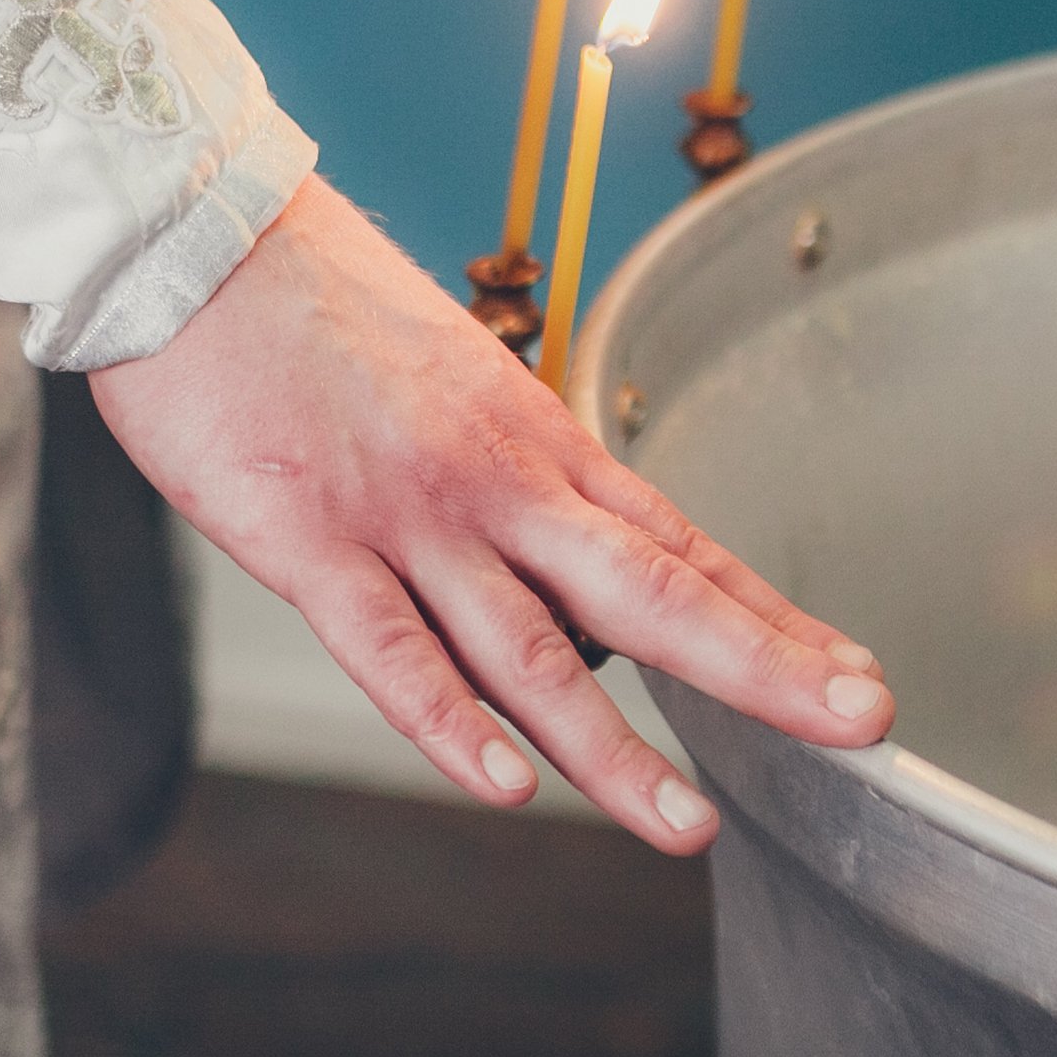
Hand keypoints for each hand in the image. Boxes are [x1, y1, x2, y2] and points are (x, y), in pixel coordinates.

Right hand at [89, 175, 892, 853]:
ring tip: (684, 821)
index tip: (852, 673)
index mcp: (538, 444)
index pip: (681, 546)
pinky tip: (504, 785)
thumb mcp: (457, 379)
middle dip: (760, 668)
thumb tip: (569, 557)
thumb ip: (517, 474)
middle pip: (651, 593)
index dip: (771, 618)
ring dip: (612, 748)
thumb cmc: (319, 307)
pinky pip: (391, 648)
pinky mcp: (311, 539)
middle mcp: (499, 483)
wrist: (201, 234)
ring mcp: (410, 515)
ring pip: (531, 650)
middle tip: (855, 724)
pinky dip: (450, 723)